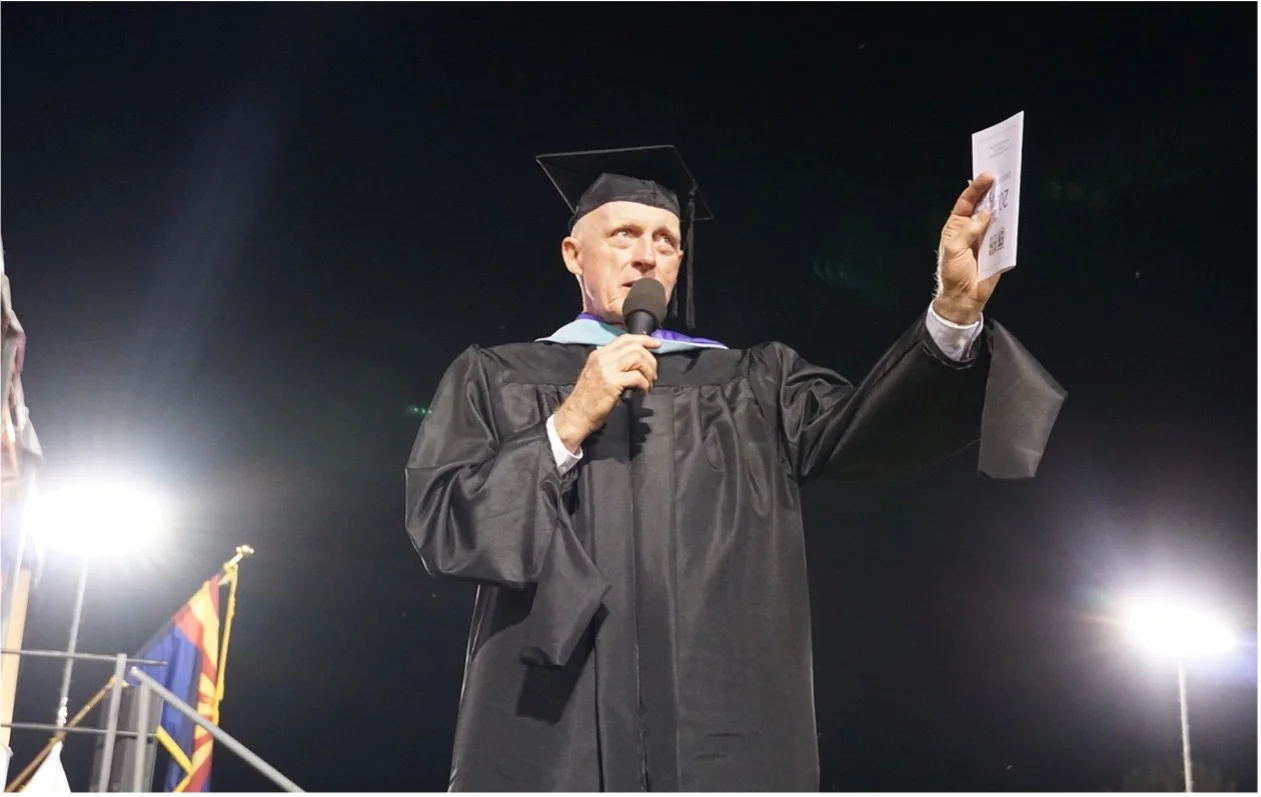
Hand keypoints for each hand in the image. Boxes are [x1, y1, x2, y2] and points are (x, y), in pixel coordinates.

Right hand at [553, 334, 661, 450]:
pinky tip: (642, 392)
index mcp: (599, 354)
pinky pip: (637, 376)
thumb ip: (613, 365)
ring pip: (637, 358)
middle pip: (634, 347)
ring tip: (648, 384)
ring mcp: (606, 369)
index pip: (625, 339)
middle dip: (650, 360)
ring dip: (649, 371)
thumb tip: (636, 363)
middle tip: (653, 375)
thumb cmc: (588, 399)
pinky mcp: (612, 382)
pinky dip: (644, 384)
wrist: (577, 415)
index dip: (644, 339)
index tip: (656, 344)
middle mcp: (602, 358)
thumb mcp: (599, 375)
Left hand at [934, 172, 999, 325]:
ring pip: (996, 217)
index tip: (987, 175)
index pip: (966, 202)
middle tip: (1002, 175)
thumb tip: (985, 214)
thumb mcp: (955, 249)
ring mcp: (985, 236)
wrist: (965, 297)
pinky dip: (1009, 224)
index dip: (976, 188)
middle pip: (983, 205)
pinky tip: (1013, 213)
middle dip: (991, 191)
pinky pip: (1005, 233)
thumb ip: (969, 231)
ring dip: (1002, 205)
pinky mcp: (997, 247)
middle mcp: (971, 228)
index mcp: (956, 226)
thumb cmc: (953, 273)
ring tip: (1010, 191)